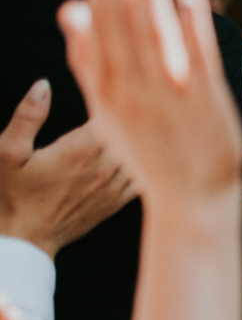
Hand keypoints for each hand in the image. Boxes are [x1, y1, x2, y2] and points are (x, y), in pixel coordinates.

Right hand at [0, 80, 135, 256]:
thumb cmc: (10, 196)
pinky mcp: (119, 200)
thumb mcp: (7, 153)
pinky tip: (149, 146)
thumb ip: (27, 117)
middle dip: (136, 109)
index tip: (119, 78)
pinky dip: (150, 159)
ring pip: (146, 152)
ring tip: (149, 112)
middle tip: (140, 88)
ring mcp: (116, 186)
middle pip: (135, 130)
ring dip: (146, 133)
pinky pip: (146, 174)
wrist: (25, 241)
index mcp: (80, 150)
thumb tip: (43, 84)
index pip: (114, 112)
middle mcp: (105, 168)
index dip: (119, 93)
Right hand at [56, 0, 240, 208]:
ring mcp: (169, 96)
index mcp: (106, 85)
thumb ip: (89, 61)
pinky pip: (196, 61)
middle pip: (121, 17)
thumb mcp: (106, 109)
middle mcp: (132, 88)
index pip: (98, 18)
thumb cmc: (150, 149)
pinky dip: (190, 28)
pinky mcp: (204, 105)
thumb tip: (70, 9)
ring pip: (152, 31)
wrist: (189, 200)